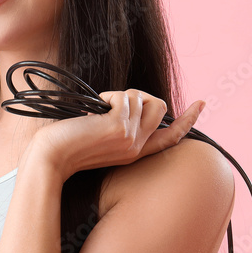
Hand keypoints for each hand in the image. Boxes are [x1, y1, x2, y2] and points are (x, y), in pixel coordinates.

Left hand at [28, 90, 204, 179]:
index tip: (201, 103)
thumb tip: (131, 101)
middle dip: (138, 95)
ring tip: (95, 112)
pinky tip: (91, 112)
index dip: (188, 119)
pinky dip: (108, 97)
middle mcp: (138, 147)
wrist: (50, 157)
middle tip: (112, 103)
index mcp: (135, 151)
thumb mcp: (103, 138)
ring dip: (118, 96)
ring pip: (141, 98)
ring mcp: (131, 138)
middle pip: (158, 106)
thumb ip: (121, 125)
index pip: (171, 136)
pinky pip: (125, 96)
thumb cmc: (68, 145)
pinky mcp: (120, 128)